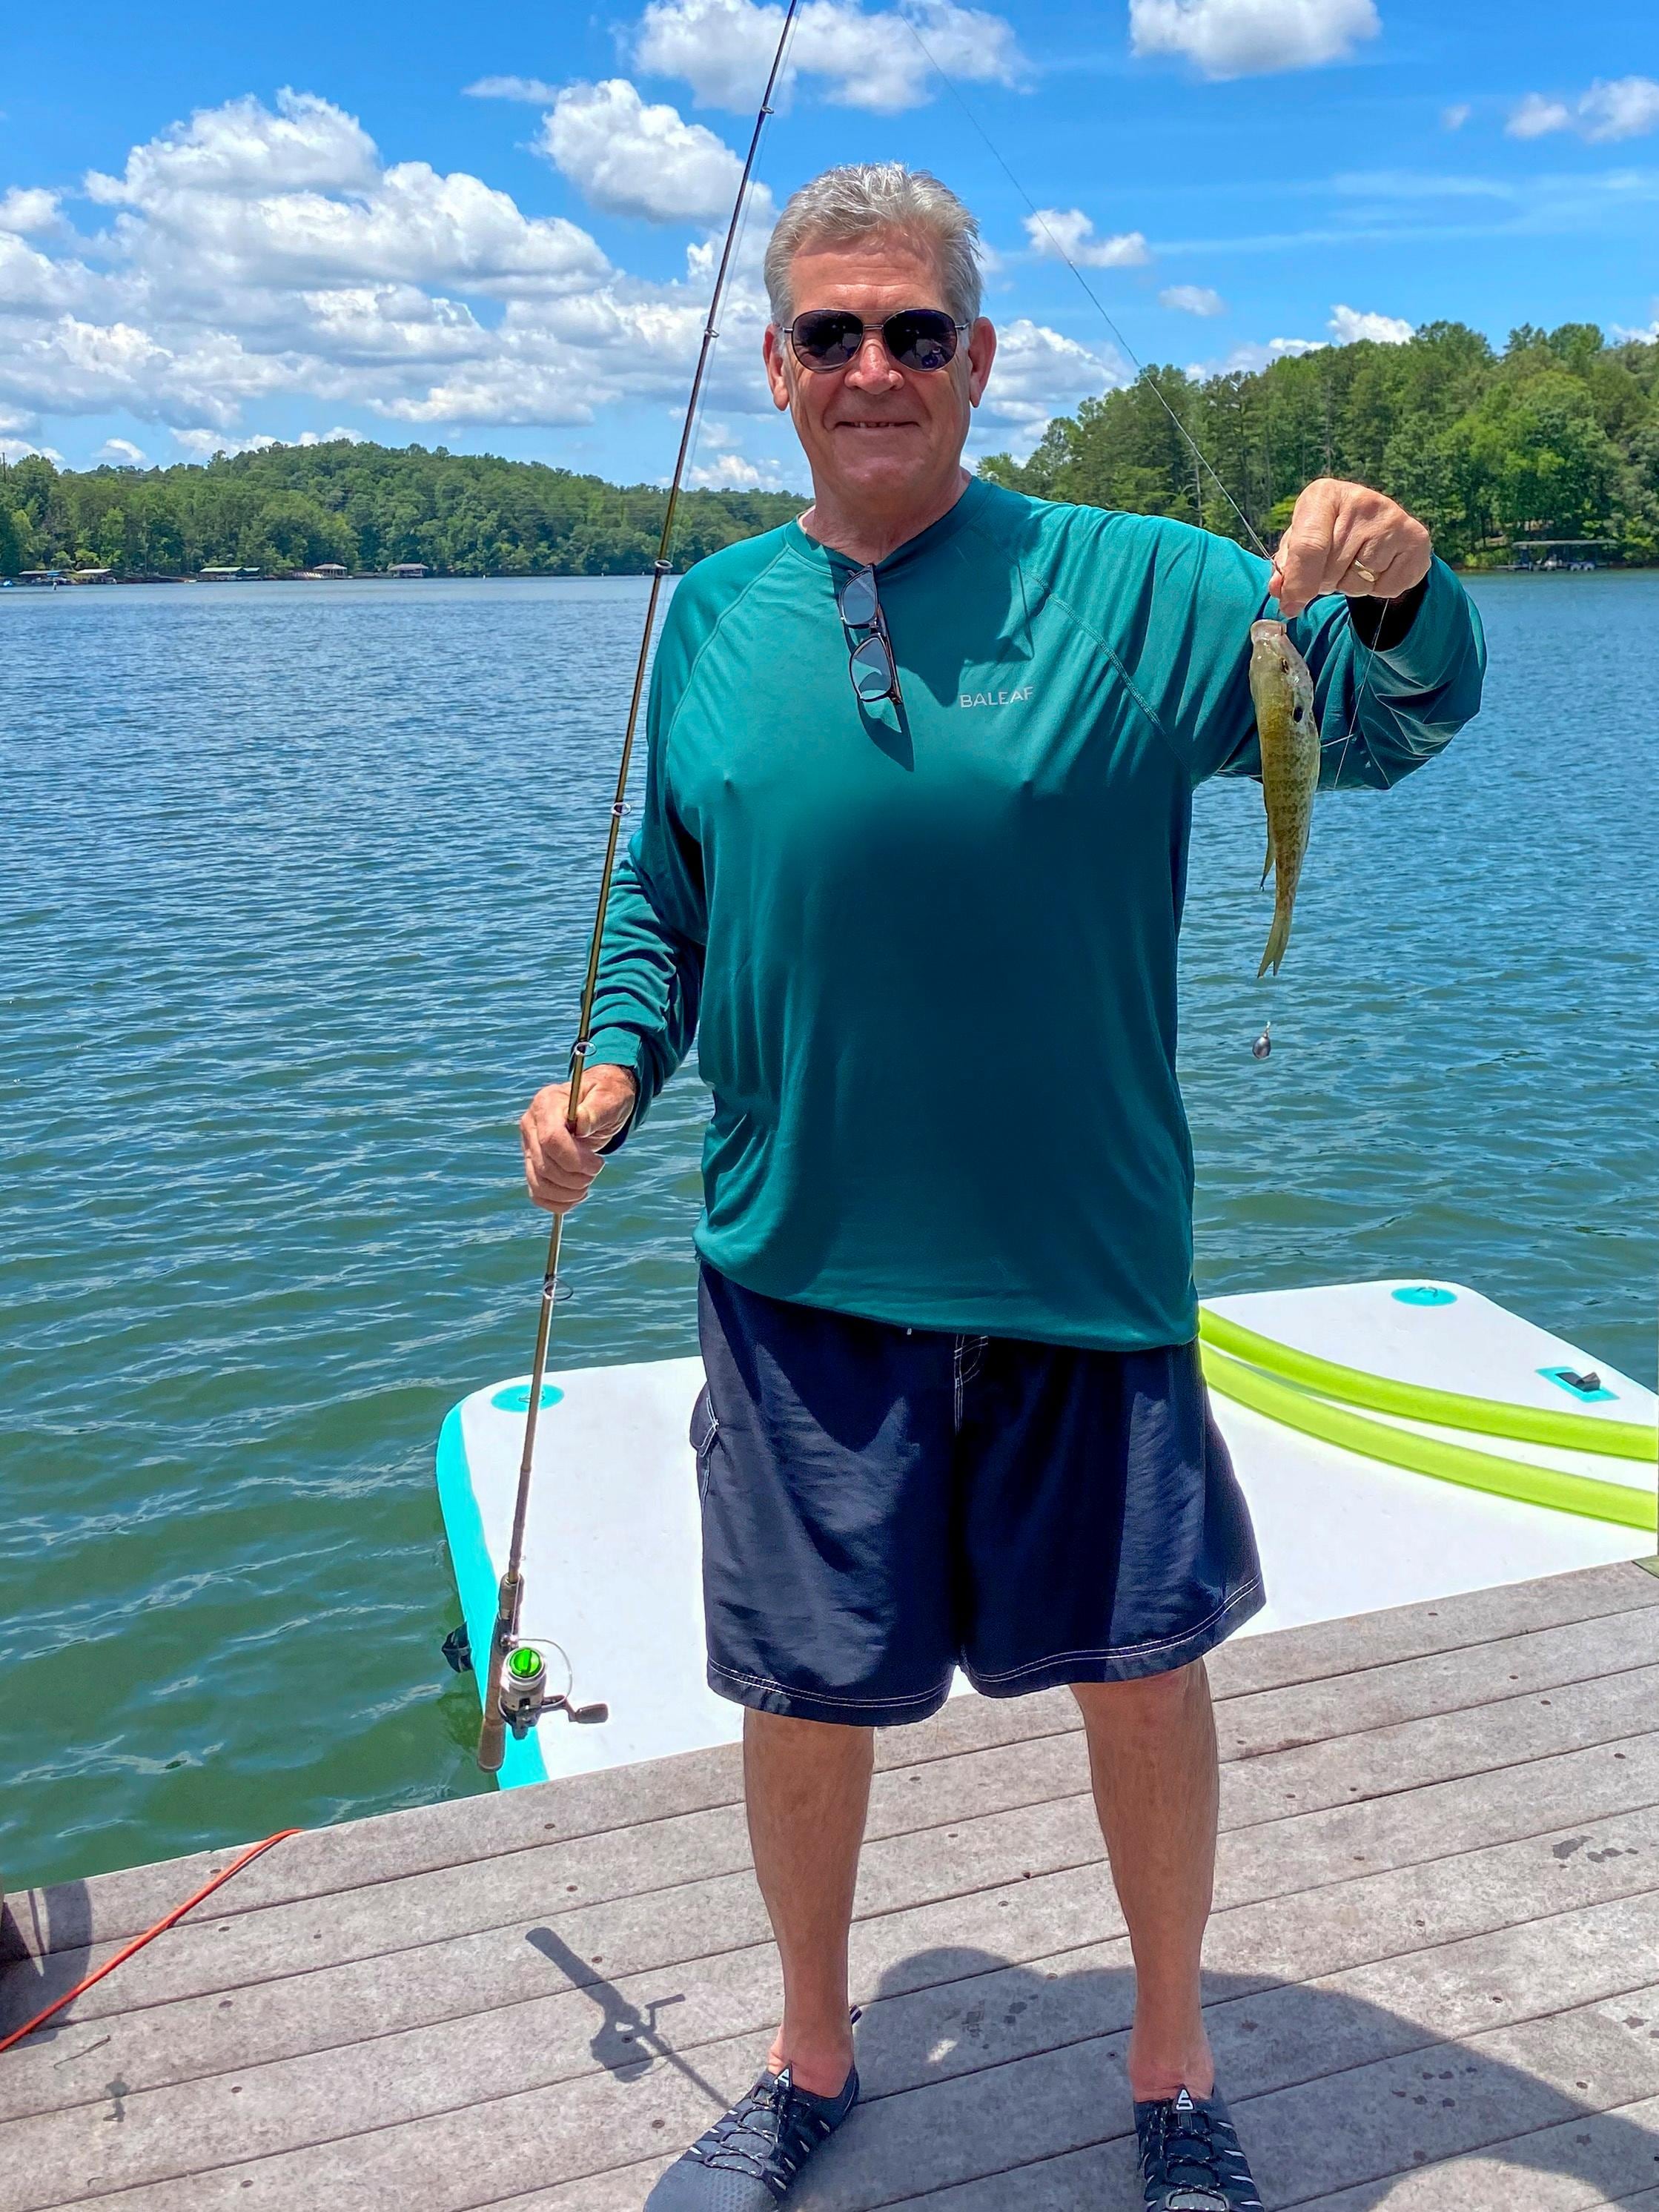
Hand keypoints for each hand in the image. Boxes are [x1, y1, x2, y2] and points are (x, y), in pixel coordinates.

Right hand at [519, 1063, 637, 1212]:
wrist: (598, 1102)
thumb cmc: (605, 1097)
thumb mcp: (609, 1098)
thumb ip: (595, 1110)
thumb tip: (581, 1124)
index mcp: (546, 1103)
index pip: (550, 1140)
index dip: (575, 1159)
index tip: (598, 1163)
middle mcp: (530, 1125)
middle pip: (544, 1165)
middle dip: (575, 1178)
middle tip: (596, 1169)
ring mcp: (528, 1146)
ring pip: (538, 1184)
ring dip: (568, 1193)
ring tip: (587, 1183)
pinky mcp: (533, 1164)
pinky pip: (537, 1193)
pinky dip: (558, 1202)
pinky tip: (577, 1194)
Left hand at [1268, 478, 1431, 618]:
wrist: (1377, 525)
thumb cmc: (1328, 534)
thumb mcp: (1300, 542)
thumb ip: (1288, 567)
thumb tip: (1281, 592)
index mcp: (1324, 494)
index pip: (1308, 546)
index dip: (1298, 581)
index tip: (1292, 603)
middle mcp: (1361, 499)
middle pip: (1331, 569)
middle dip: (1324, 583)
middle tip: (1330, 570)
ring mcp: (1392, 517)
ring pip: (1359, 581)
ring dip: (1350, 586)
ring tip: (1354, 565)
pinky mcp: (1416, 537)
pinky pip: (1386, 587)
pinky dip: (1377, 589)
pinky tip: (1377, 566)